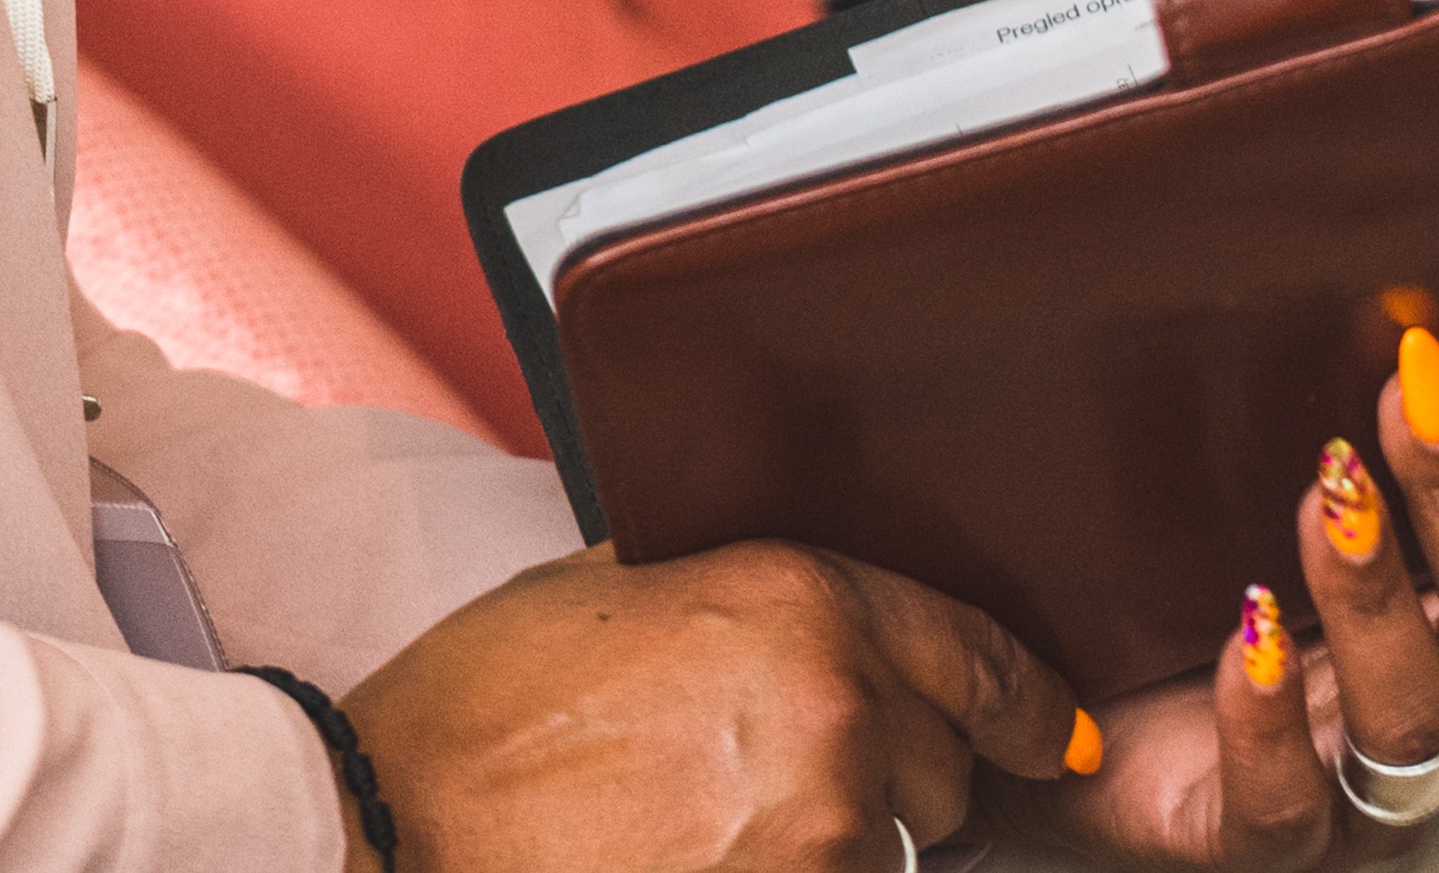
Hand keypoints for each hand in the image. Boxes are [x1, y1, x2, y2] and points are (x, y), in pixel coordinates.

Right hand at [350, 539, 1087, 872]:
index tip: (1049, 733)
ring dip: (822, 856)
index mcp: (798, 604)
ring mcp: (818, 839)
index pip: (976, 655)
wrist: (390, 830)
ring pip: (884, 859)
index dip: (1025, 704)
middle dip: (881, 788)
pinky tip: (689, 862)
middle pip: (939, 774)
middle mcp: (834, 717)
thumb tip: (812, 623)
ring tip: (693, 837)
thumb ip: (735, 596)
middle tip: (757, 793)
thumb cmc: (472, 717)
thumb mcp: (611, 592)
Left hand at [1017, 332, 1438, 868]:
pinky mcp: (1262, 841)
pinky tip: (1249, 631)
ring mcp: (1371, 790)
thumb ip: (1374, 415)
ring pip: (1418, 716)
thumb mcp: (1317, 485)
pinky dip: (1269, 718)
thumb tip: (1398, 289)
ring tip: (1327, 499)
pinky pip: (1285, 804)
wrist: (1089, 725)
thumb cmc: (1223, 578)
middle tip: (1415, 388)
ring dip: (1379, 598)